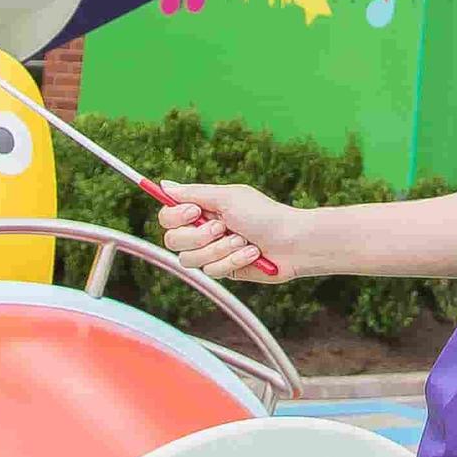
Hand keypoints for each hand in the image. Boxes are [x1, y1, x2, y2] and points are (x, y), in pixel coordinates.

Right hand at [157, 181, 307, 282]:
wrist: (292, 242)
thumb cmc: (264, 215)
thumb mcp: (228, 198)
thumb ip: (194, 193)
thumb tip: (164, 185)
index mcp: (203, 209)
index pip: (167, 216)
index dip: (176, 217)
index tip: (196, 212)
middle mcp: (203, 231)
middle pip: (173, 241)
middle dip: (199, 236)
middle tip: (222, 227)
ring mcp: (212, 252)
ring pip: (191, 259)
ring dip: (219, 249)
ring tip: (243, 240)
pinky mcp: (224, 269)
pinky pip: (212, 272)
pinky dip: (234, 260)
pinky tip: (252, 254)